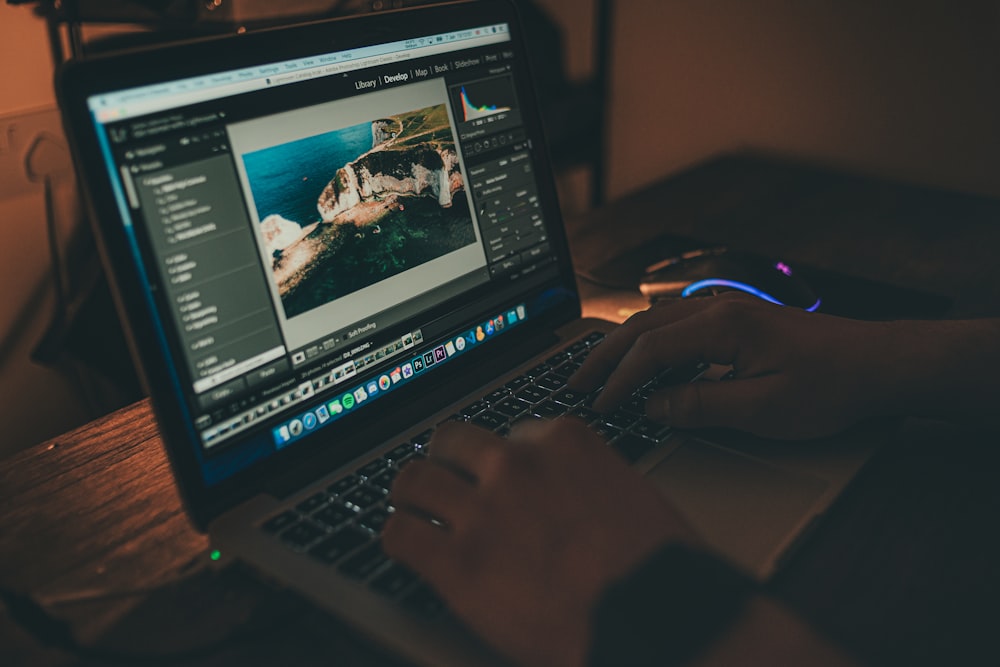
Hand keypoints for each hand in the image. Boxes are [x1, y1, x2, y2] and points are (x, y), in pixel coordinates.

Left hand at [382, 419, 698, 666]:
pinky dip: (400, 538)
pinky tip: (409, 546)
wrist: (658, 623)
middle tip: (447, 488)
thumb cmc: (662, 571)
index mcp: (563, 442)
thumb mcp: (630, 497)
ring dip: (414, 496)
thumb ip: (584, 483)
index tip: (496, 481)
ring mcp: (482, 511)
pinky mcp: (456, 564)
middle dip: (447, 465)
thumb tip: (562, 497)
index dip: (500, 465)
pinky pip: (399, 534)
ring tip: (416, 512)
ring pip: (413, 480)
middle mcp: (515, 465)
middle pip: (450, 442)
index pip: (508, 436)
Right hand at [571, 293, 898, 438]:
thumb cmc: (829, 385)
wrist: (876, 364)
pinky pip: (677, 328)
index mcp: (722, 325)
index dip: (619, 381)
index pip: (650, 350)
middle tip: (574, 383)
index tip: (600, 407)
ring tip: (597, 374)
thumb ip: (701, 405)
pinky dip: (648, 346)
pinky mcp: (735, 323)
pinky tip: (643, 368)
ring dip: (622, 348)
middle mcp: (717, 310)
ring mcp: (726, 312)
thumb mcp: (763, 408)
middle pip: (642, 327)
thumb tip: (653, 407)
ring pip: (656, 323)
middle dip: (604, 356)